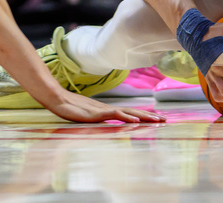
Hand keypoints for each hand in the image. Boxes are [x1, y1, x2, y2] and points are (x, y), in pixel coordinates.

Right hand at [41, 91, 163, 123]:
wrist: (57, 99)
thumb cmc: (69, 107)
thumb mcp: (85, 117)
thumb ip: (96, 119)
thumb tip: (104, 123)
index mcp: (107, 111)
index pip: (129, 113)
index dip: (143, 116)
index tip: (156, 119)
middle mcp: (108, 109)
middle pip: (133, 111)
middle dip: (150, 116)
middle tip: (165, 120)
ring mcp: (103, 111)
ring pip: (128, 112)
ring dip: (144, 116)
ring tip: (157, 120)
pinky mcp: (97, 114)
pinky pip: (114, 115)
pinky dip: (127, 117)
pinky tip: (136, 120)